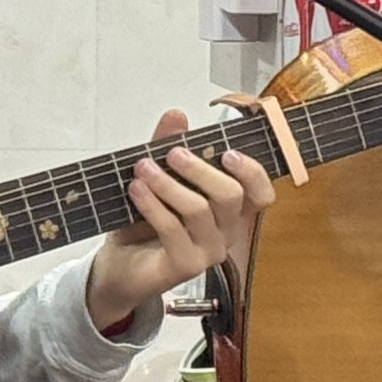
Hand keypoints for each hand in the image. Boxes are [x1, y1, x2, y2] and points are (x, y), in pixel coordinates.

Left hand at [87, 110, 272, 336]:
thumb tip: (177, 115)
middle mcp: (226, 233)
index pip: (261, 194)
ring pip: (199, 210)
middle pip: (231, 196)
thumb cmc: (144, 224)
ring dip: (168, 184)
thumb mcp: (157, 178)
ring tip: (143, 168)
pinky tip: (136, 190)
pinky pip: (173, 230)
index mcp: (230, 212)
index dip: (253, 172)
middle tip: (172, 153)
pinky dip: (153, 205)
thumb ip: (168, 146)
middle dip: (200, 169)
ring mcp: (208, 253)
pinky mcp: (185, 266)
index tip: (228, 152)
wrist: (119, 266)